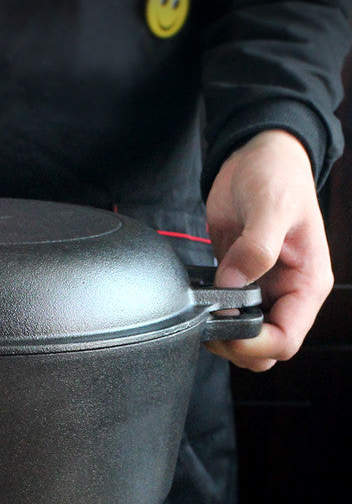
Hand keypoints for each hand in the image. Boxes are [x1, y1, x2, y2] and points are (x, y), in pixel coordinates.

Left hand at [205, 129, 333, 370]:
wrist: (256, 156)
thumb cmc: (277, 176)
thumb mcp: (272, 207)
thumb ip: (255, 248)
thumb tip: (232, 284)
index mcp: (306, 284)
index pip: (287, 339)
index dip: (255, 344)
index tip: (225, 327)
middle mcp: (285, 291)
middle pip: (264, 347)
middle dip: (234, 344)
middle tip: (206, 321)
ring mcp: (260, 286)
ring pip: (242, 333)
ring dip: (219, 330)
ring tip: (200, 308)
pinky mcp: (236, 277)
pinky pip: (224, 310)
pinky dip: (209, 311)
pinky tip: (197, 297)